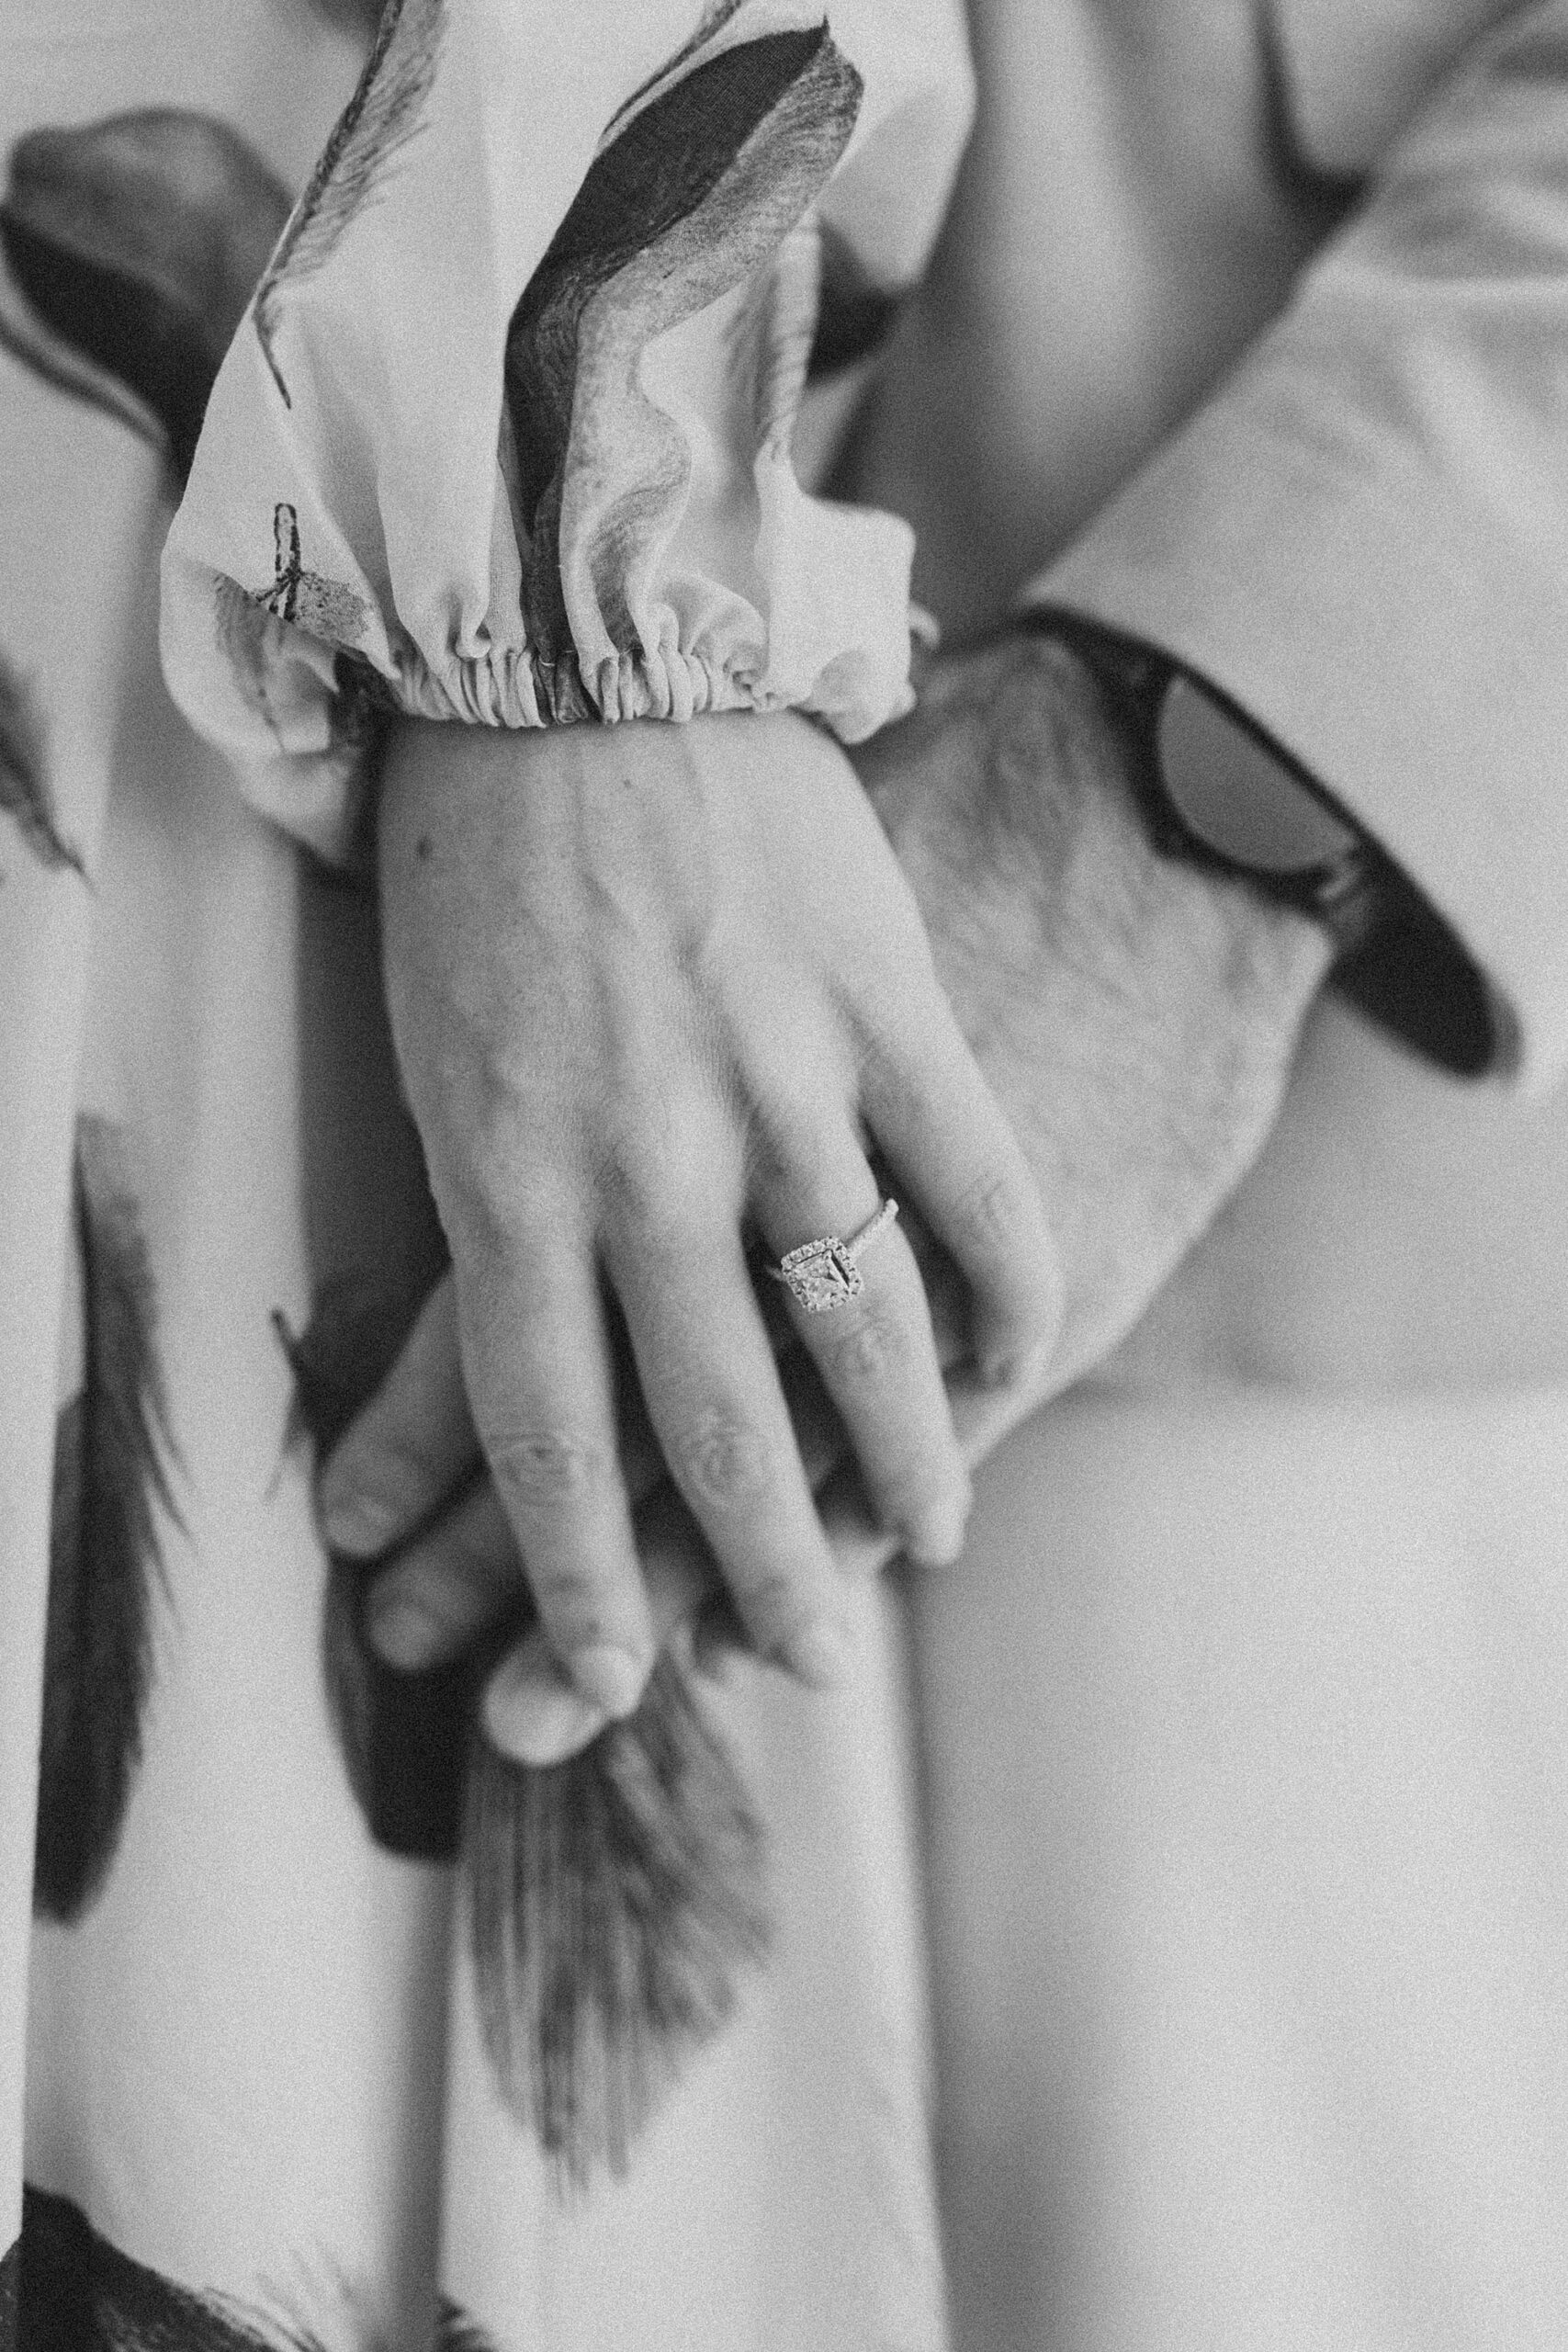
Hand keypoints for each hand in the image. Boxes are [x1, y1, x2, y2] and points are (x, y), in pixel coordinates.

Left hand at [337, 630, 1331, 1753]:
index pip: (549, 1440)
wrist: (579, 645)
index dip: (577, 1588)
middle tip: (797, 1659)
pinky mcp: (885, 1006)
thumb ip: (507, 1222)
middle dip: (753, 1577)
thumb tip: (530, 1369)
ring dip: (899, 1466)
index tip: (604, 1683)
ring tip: (924, 1543)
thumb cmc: (485, 860)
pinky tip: (1007, 1363)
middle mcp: (644, 1158)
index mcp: (505, 1173)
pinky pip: (971, 1191)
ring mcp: (778, 1084)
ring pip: (856, 1333)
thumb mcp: (442, 1058)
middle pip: (712, 1426)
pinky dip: (1000, 1294)